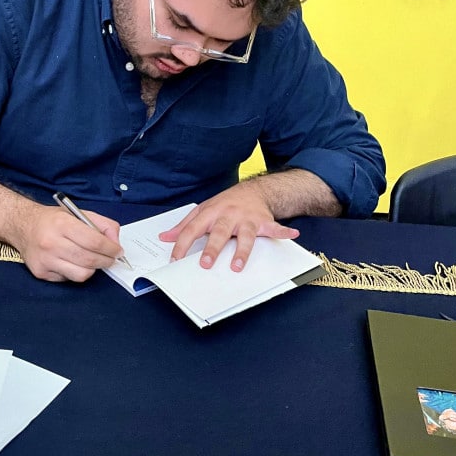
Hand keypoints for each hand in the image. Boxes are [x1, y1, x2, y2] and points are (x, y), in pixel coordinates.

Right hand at [14, 204, 123, 281]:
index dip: (111, 249)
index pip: (94, 242)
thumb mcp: (78, 213)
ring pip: (81, 274)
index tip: (118, 252)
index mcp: (62, 224)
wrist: (22, 226)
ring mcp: (45, 260)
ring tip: (91, 260)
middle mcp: (51, 243)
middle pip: (89, 260)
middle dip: (106, 261)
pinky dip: (75, 272)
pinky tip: (72, 262)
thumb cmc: (53, 220)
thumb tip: (116, 243)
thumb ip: (102, 224)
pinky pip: (68, 279)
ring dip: (92, 269)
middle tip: (110, 259)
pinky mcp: (41, 273)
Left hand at [158, 182, 298, 271]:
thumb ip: (184, 226)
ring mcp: (246, 219)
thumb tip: (164, 238)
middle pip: (219, 232)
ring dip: (242, 250)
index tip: (175, 259)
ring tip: (237, 265)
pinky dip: (283, 231)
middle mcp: (228, 215)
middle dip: (212, 248)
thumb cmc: (225, 204)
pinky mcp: (263, 221)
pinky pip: (274, 227)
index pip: (193, 229)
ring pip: (244, 235)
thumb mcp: (202, 211)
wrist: (253, 190)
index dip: (183, 245)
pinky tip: (291, 234)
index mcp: (210, 213)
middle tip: (206, 264)